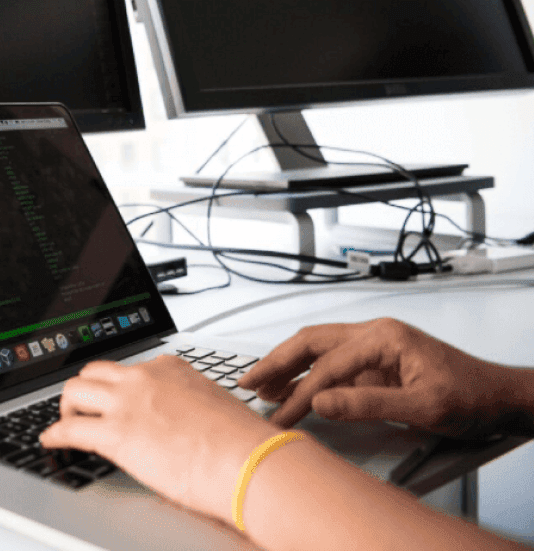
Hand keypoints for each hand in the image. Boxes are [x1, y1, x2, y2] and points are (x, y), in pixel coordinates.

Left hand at [39, 355, 278, 522]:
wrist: (249, 460)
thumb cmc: (243, 442)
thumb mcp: (214, 407)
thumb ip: (191, 406)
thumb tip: (187, 422)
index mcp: (170, 369)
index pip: (131, 368)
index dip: (117, 386)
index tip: (114, 397)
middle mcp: (144, 378)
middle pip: (94, 372)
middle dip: (84, 390)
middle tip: (82, 409)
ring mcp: (127, 403)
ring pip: (74, 391)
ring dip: (66, 408)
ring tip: (67, 424)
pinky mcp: (116, 434)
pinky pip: (70, 430)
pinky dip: (55, 435)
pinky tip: (51, 441)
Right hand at [238, 318, 517, 434]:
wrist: (501, 398)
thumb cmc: (472, 396)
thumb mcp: (422, 405)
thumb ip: (368, 403)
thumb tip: (322, 402)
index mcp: (384, 337)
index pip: (329, 365)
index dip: (301, 392)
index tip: (282, 416)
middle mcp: (374, 334)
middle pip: (311, 342)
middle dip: (276, 362)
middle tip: (248, 382)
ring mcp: (374, 347)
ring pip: (317, 348)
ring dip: (287, 365)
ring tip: (260, 385)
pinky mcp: (375, 363)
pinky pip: (331, 364)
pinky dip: (306, 375)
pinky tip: (292, 388)